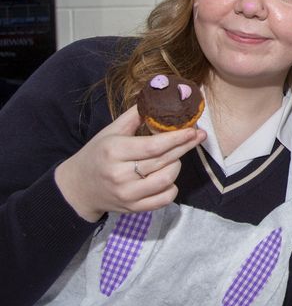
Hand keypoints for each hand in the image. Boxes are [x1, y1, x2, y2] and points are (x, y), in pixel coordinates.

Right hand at [54, 105, 205, 221]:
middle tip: (199, 136)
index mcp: (114, 151)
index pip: (153, 146)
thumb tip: (160, 97)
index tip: (193, 130)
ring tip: (175, 157)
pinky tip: (168, 176)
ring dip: (177, 165)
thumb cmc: (97, 154)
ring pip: (167, 179)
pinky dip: (172, 187)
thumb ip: (135, 116)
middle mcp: (120, 174)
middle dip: (185, 147)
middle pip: (163, 160)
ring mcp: (127, 194)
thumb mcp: (110, 131)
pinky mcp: (133, 208)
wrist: (78, 187)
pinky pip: (164, 199)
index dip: (176, 138)